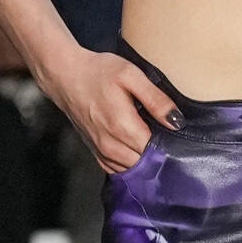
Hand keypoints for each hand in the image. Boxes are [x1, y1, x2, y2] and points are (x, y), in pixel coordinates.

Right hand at [45, 47, 180, 173]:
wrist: (64, 76)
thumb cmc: (97, 72)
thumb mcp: (131, 76)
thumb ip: (156, 99)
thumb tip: (177, 122)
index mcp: (123, 127)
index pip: (157, 152)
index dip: (169, 146)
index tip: (175, 137)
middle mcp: (111, 146)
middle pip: (146, 164)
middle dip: (158, 154)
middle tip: (164, 137)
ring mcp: (101, 151)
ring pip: (132, 170)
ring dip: (144, 161)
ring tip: (150, 142)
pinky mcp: (95, 152)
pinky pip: (117, 169)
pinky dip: (129, 164)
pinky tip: (135, 150)